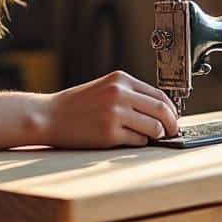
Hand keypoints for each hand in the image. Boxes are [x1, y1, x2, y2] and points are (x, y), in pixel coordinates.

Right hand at [43, 70, 179, 147]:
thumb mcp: (105, 87)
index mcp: (121, 79)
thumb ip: (129, 94)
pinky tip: (130, 139)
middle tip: (173, 131)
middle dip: (172, 124)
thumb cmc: (76, 104)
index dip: (171, 109)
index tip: (173, 118)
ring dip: (156, 135)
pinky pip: (138, 141)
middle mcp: (120, 94)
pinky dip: (139, 142)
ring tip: (150, 137)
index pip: (159, 94)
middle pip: (162, 110)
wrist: (49, 116)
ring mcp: (115, 114)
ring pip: (153, 128)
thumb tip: (159, 110)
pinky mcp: (109, 134)